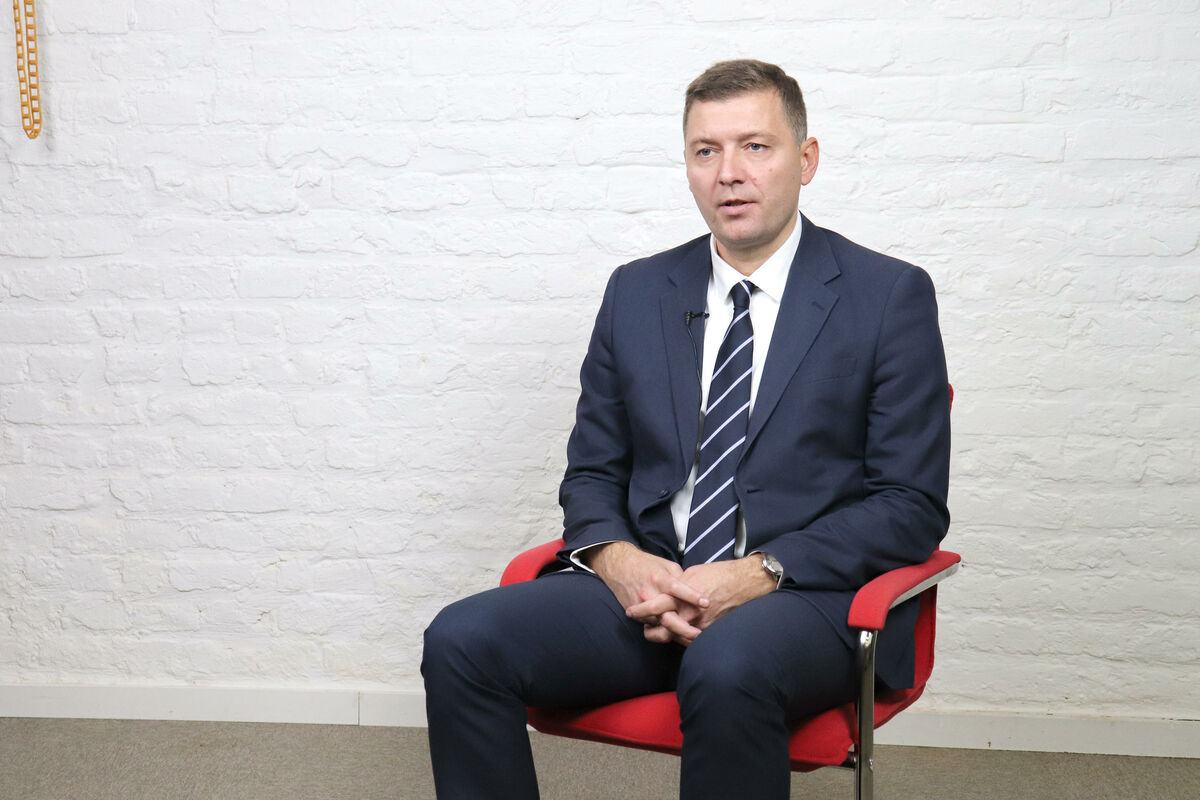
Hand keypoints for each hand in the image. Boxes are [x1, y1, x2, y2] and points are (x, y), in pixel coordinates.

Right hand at [586, 542, 708, 641]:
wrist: (619, 567)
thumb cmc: (646, 565)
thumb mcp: (666, 565)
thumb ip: (680, 578)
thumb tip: (695, 589)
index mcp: (659, 578)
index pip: (677, 588)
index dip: (692, 596)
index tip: (706, 603)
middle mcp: (649, 594)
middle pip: (666, 615)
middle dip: (683, 627)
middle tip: (698, 634)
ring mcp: (641, 606)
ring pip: (659, 625)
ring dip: (675, 633)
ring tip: (692, 639)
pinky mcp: (634, 614)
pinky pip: (651, 627)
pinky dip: (663, 632)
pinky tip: (676, 636)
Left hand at [626, 556, 776, 644]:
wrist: (744, 583)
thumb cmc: (718, 574)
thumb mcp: (692, 573)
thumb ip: (676, 585)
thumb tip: (665, 591)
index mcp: (682, 595)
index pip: (656, 606)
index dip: (641, 610)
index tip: (631, 611)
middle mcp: (690, 612)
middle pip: (663, 628)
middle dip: (650, 629)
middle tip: (642, 627)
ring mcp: (701, 624)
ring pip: (676, 636)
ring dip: (664, 635)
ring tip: (655, 632)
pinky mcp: (710, 630)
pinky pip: (691, 639)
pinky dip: (681, 638)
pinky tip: (675, 635)